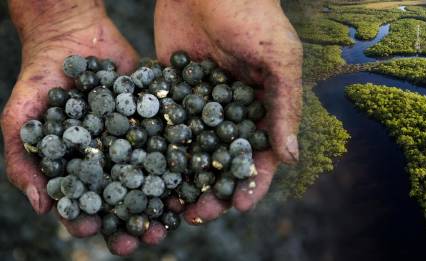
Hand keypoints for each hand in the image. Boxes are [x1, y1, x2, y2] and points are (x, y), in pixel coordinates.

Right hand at [1, 0, 159, 254]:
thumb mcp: (19, 118)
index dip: (88, 221)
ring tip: (178, 215)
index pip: (84, 205)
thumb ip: (23, 161)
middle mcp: (111, 160)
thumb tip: (41, 208)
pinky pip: (172, 143)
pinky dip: (183, 159)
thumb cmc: (39, 80)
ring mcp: (137, 142)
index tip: (95, 232)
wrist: (72, 36)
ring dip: (166, 199)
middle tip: (151, 238)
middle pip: (125, 199)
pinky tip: (194, 175)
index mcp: (80, 169)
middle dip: (137, 221)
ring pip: (154, 178)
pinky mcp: (157, 120)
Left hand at [154, 0, 302, 222]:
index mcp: (263, 109)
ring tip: (171, 202)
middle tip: (199, 213)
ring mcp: (200, 106)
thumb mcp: (279, 59)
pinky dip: (159, 150)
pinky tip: (148, 169)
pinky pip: (166, 127)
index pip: (262, 155)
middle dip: (215, 189)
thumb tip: (291, 158)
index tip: (242, 205)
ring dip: (185, 178)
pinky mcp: (172, 93)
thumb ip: (286, 106)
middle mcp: (232, 113)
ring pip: (194, 151)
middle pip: (224, 160)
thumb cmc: (253, 17)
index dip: (254, 182)